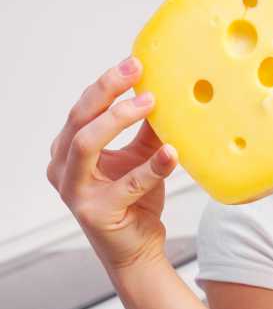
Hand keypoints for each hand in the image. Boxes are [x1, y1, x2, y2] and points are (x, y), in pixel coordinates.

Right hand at [47, 56, 177, 269]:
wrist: (138, 245)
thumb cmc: (135, 197)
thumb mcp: (141, 151)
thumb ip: (147, 124)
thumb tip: (166, 87)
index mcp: (69, 149)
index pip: (83, 107)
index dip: (107, 83)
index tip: (135, 63)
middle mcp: (64, 167)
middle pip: (79, 118)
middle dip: (107, 91)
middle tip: (137, 73)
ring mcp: (75, 191)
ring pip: (86, 143)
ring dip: (118, 118)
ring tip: (151, 104)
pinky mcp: (96, 212)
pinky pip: (127, 183)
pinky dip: (152, 166)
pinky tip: (172, 152)